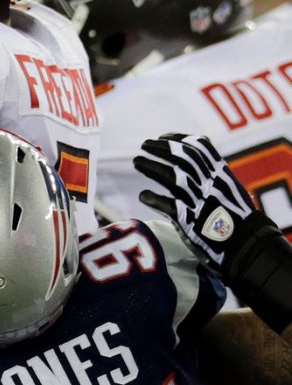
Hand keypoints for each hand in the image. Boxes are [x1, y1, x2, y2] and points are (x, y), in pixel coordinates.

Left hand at [134, 132, 291, 333]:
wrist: (246, 247)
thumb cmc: (238, 220)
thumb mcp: (230, 191)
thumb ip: (213, 178)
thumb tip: (195, 167)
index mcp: (221, 174)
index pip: (198, 147)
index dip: (178, 139)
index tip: (162, 137)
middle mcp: (210, 183)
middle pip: (181, 158)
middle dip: (161, 148)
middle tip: (144, 145)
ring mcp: (199, 201)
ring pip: (172, 177)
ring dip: (152, 167)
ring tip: (137, 162)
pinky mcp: (190, 220)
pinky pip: (167, 205)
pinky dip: (153, 198)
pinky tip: (143, 195)